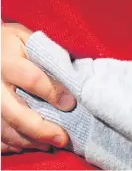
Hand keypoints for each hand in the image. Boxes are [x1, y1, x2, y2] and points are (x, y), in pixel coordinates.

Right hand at [1, 23, 73, 152]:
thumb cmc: (9, 42)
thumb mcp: (26, 38)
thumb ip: (45, 54)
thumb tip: (72, 74)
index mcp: (7, 62)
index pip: (33, 80)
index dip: (53, 93)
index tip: (71, 103)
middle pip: (15, 113)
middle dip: (40, 129)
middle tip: (63, 138)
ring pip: (4, 129)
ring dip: (29, 141)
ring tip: (51, 144)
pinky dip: (12, 144)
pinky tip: (30, 145)